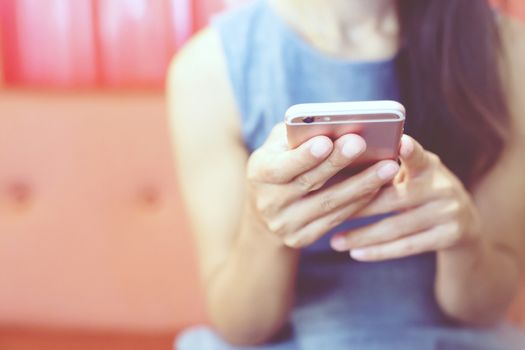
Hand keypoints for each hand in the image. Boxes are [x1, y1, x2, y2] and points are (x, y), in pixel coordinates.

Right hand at [244, 123, 399, 248]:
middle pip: (308, 183)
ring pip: (328, 204)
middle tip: (362, 144)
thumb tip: (333, 126)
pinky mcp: (300, 238)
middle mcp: (268, 202)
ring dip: (360, 185)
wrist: (266, 212)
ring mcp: (284, 224)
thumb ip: (297, 136)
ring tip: (387, 167)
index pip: (281, 166)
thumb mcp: (278, 147)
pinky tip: (377, 187)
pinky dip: (358, 202)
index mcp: (258, 173)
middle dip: (337, 163)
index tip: (326, 141)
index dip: (303, 156)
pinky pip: (335, 219)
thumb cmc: (280, 164)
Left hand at [330, 135, 481, 260]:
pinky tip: (356, 253)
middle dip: (358, 207)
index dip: (410, 151)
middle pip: (393, 198)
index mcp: (429, 166)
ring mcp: (448, 213)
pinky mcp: (449, 236)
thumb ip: (389, 168)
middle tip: (328, 212)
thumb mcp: (414, 174)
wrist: (464, 222)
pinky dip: (378, 251)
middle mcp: (442, 187)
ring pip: (396, 227)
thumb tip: (341, 164)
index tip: (401, 143)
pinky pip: (406, 246)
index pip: (418, 156)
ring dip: (362, 236)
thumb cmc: (422, 189)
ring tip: (335, 242)